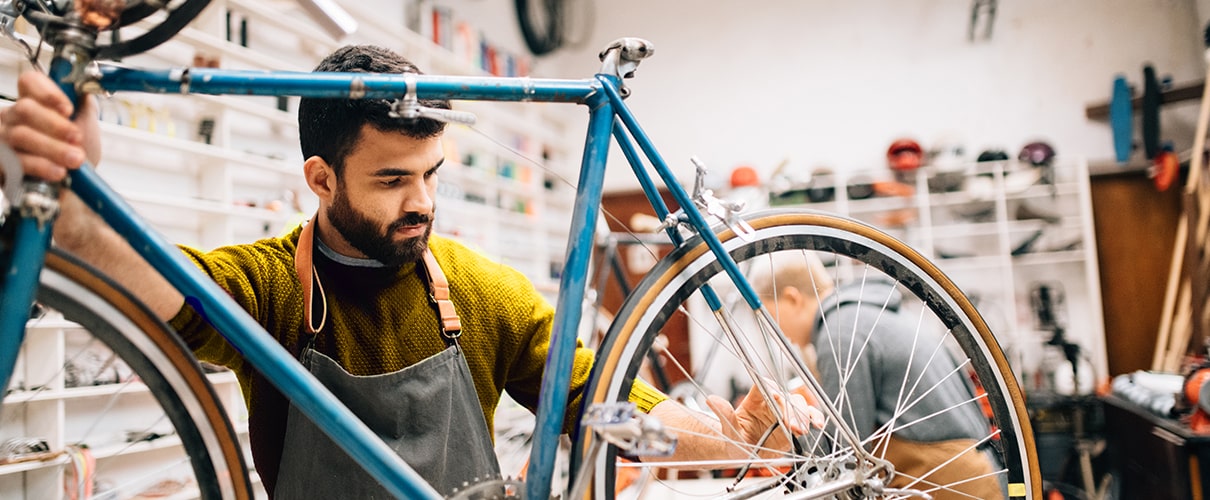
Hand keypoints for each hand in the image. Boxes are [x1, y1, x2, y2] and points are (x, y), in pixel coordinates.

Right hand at [0, 71, 100, 183]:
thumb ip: (84, 106)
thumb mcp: (85, 128)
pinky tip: (58, 172)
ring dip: (53, 148)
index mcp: (31, 104)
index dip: (48, 93)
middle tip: (77, 138)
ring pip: (20, 135)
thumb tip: (84, 87)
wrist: (70, 194)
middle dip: (55, 125)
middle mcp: (10, 118)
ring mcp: (1, 140)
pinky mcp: (0, 164)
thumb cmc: (76, 159)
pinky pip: (15, 160)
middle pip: (25, 109)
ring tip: (75, 159)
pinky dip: (40, 166)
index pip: (29, 82)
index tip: (68, 110)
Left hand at [704, 381, 822, 459]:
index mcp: (754, 400)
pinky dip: (815, 417)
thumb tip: (712, 400)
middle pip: (785, 396)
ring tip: (802, 429)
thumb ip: (724, 416)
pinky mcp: (793, 424)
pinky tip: (818, 423)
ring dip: (803, 415)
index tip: (777, 399)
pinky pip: (808, 417)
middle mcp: (771, 404)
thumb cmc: (734, 440)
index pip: (765, 387)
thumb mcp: (728, 431)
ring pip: (798, 405)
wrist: (742, 453)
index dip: (773, 391)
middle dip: (791, 409)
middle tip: (792, 426)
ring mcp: (783, 413)